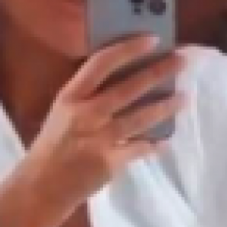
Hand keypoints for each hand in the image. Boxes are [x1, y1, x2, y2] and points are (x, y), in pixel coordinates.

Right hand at [0, 38, 186, 226]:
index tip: (152, 40)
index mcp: (70, 96)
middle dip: (159, 72)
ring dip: (166, 107)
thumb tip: (122, 79)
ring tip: (185, 98)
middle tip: (182, 62)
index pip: (102, 63)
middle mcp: (85, 114)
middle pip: (129, 88)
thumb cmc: (52, 147)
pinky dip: (153, 145)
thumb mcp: (62, 113)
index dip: (129, 49)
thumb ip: (87, 97)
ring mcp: (99, 139)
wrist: (41, 187)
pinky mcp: (109, 162)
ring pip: (140, 118)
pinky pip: (138, 149)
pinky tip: (165, 140)